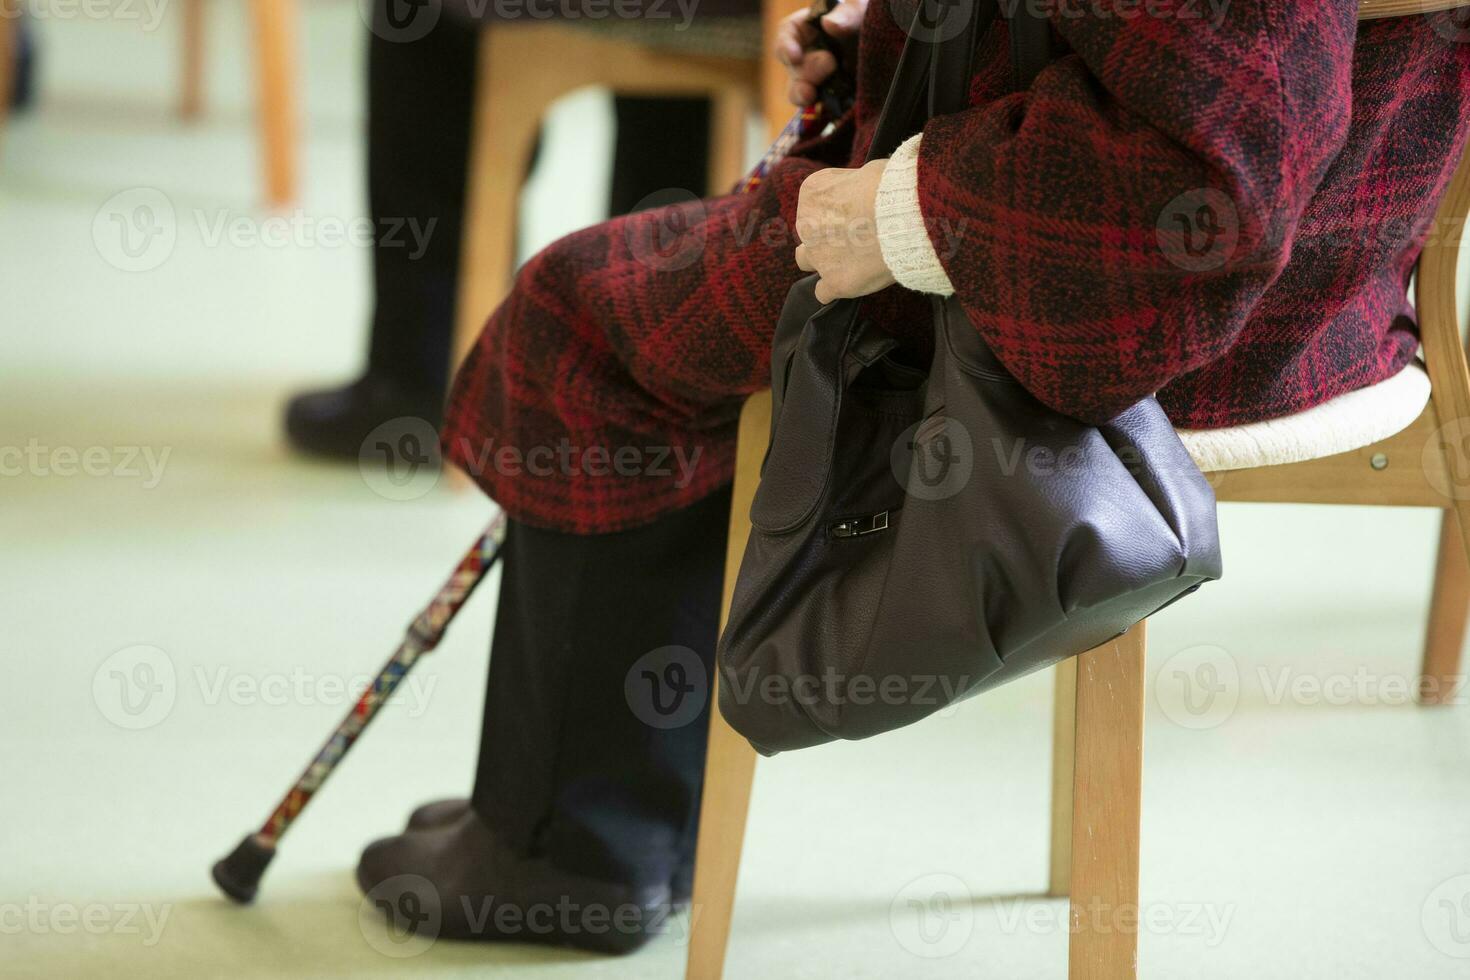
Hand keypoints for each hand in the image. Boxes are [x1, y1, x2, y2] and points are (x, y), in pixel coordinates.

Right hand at [774, 0, 865, 107]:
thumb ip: (847, 13)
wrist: (894, 39)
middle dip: (807, 70)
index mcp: (810, 28)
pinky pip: (824, 105)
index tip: (793, 56)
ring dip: (803, 94)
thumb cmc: (870, 17)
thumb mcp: (860, 8)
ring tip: (810, 95)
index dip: (786, 47)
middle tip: (829, 64)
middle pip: (795, 67)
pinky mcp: (836, 96)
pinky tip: (836, 105)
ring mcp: (821, 78)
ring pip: (802, 91)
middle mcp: (810, 54)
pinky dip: (827, 106)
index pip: (788, 35)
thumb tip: (830, 25)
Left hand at [794, 159, 894, 303]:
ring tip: (850, 259)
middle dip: (829, 232)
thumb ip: (856, 185)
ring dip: (822, 259)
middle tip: (859, 234)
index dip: (838, 207)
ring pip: (806, 260)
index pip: (816, 202)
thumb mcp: (868, 171)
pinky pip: (823, 292)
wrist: (906, 216)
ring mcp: (818, 255)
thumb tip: (864, 190)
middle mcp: (806, 223)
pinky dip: (834, 289)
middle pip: (810, 230)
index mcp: (812, 191)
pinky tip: (851, 282)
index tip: (858, 210)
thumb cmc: (893, 187)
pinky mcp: (835, 281)